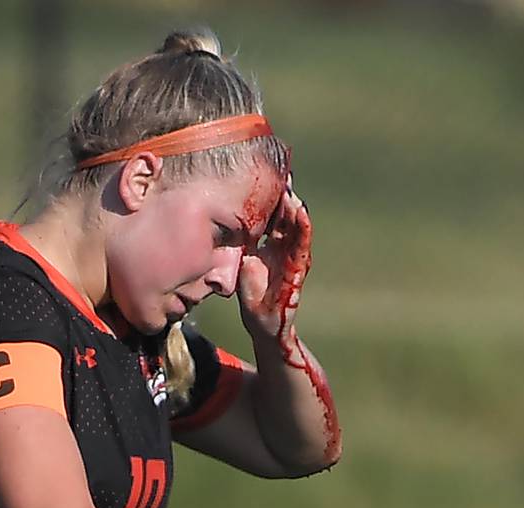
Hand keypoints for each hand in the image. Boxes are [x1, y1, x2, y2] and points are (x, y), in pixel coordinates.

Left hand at [237, 174, 312, 344]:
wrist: (262, 322)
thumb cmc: (253, 293)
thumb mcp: (242, 262)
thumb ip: (239, 245)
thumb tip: (220, 225)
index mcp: (271, 243)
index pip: (272, 214)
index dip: (269, 196)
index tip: (263, 174)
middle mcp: (284, 246)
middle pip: (286, 214)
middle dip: (284, 193)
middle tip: (281, 169)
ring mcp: (294, 255)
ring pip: (297, 224)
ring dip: (294, 205)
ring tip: (291, 184)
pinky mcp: (298, 267)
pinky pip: (302, 244)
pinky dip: (303, 227)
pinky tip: (301, 211)